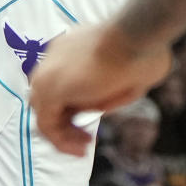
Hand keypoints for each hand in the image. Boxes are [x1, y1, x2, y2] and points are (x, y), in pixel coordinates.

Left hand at [29, 21, 171, 155]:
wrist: (136, 36)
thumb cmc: (141, 53)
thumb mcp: (123, 75)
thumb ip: (103, 90)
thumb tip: (97, 107)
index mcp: (69, 49)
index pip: (61, 83)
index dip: (73, 108)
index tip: (92, 122)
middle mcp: (54, 58)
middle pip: (47, 98)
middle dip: (65, 122)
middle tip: (87, 140)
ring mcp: (48, 72)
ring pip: (43, 111)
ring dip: (61, 134)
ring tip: (83, 148)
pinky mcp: (50, 88)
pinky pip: (46, 123)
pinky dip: (60, 141)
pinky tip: (81, 149)